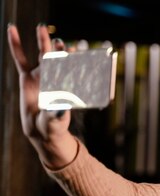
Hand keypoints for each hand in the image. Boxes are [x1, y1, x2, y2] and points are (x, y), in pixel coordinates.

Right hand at [7, 24, 76, 167]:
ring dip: (42, 41)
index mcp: (65, 86)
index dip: (72, 61)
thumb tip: (61, 109)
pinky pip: (20, 58)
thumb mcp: (56, 120)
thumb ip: (58, 113)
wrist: (41, 129)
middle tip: (59, 40)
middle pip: (58, 59)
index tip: (74, 53)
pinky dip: (16, 44)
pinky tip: (12, 29)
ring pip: (42, 55)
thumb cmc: (53, 125)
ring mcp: (42, 76)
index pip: (70, 69)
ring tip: (41, 28)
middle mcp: (55, 78)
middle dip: (59, 48)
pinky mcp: (27, 77)